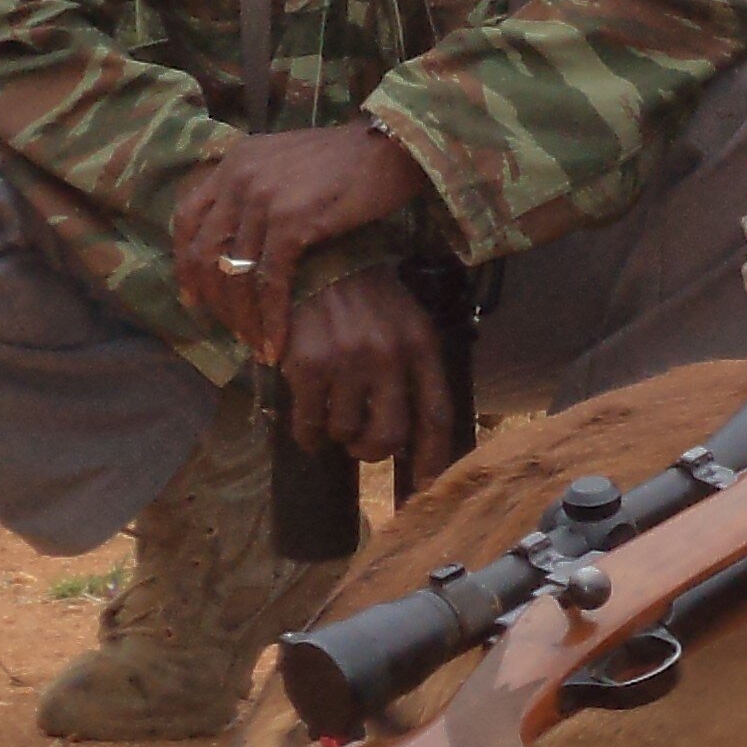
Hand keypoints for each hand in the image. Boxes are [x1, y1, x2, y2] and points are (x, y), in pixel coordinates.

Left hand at [171, 121, 426, 357]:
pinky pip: (271, 281)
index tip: (193, 297)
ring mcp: (264, 199)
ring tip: (255, 344)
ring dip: (242, 316)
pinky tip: (277, 342)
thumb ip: (261, 188)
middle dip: (212, 298)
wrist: (393, 146)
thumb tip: (245, 236)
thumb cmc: (351, 159)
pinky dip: (271, 318)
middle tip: (225, 328)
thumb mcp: (290, 162)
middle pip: (205, 250)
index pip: (188, 217)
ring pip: (235, 272)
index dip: (185, 263)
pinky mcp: (292, 221)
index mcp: (236, 161)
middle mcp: (240, 177)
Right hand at [277, 267, 460, 478]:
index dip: (433, 459)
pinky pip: (310, 425)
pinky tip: (309, 422)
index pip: (436, 415)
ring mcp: (349, 362)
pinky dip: (309, 434)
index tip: (425, 488)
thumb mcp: (407, 324)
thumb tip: (415, 437)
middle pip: (391, 435)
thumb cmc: (367, 298)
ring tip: (334, 413)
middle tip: (361, 443)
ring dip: (339, 435)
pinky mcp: (309, 366)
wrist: (319, 259)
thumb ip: (415, 371)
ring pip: (347, 432)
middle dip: (373, 450)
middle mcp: (390, 356)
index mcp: (421, 346)